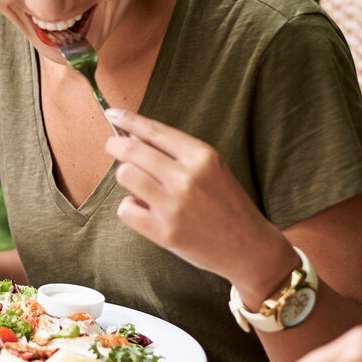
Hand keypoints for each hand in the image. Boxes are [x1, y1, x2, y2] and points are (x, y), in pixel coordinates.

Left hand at [104, 108, 292, 292]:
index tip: (113, 114)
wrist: (249, 247)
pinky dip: (131, 208)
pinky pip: (126, 209)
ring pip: (125, 176)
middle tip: (112, 146)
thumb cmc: (227, 204)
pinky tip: (145, 210)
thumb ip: (178, 154)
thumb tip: (134, 137)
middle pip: (132, 151)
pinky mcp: (164, 233)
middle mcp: (187, 178)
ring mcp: (174, 206)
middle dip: (116, 146)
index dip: (129, 120)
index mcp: (203, 157)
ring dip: (126, 178)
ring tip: (139, 185)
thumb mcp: (213, 169)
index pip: (155, 131)